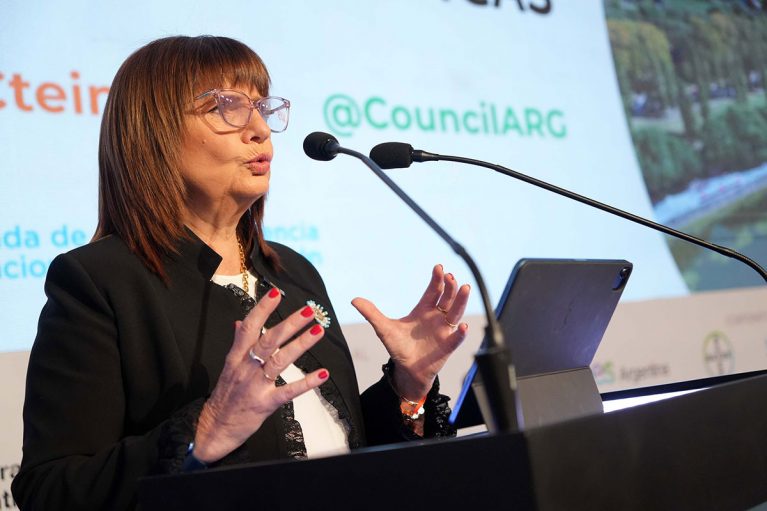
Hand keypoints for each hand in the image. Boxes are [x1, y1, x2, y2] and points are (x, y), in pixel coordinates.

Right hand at [193, 290, 328, 462]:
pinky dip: (306, 383)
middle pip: (268, 340)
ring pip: (279, 361)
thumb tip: (240, 322)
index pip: (249, 327)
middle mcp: (245, 368)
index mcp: (236, 357)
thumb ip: (237, 343)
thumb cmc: (225, 396)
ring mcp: (255, 386)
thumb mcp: (228, 366)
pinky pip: (288, 392)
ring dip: (300, 344)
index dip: (262, 309)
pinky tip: (323, 373)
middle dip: (289, 323)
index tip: (276, 292)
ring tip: (318, 331)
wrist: (214, 429)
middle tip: (309, 310)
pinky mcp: (265, 404)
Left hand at [352, 264, 469, 400]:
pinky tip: (463, 326)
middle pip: (447, 298)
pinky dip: (461, 333)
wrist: (406, 370)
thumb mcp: (383, 329)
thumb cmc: (398, 347)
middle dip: (450, 287)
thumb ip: (371, 314)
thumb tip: (354, 300)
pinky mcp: (447, 346)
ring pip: (456, 313)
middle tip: (451, 276)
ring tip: (464, 288)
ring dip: (461, 301)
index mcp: (423, 310)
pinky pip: (456, 339)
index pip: (433, 291)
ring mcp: (443, 331)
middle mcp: (436, 317)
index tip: (438, 268)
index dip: (436, 280)